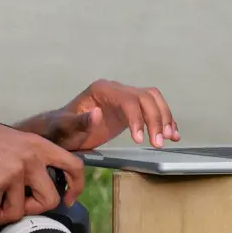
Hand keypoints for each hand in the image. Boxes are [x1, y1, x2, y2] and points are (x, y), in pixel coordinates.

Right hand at [0, 119, 85, 225]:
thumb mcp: (9, 140)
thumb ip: (27, 156)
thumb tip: (35, 181)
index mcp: (36, 145)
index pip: (74, 165)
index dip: (75, 187)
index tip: (67, 200)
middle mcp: (30, 157)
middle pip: (49, 199)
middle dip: (30, 210)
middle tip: (11, 207)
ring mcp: (13, 171)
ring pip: (19, 212)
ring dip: (0, 216)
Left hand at [18, 80, 179, 150]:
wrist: (59, 133)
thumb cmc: (60, 130)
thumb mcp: (65, 129)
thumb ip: (80, 121)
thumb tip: (97, 112)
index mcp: (101, 90)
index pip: (128, 100)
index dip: (138, 118)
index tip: (140, 140)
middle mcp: (115, 90)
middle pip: (145, 98)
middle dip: (155, 119)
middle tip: (158, 143)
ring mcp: (123, 98)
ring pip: (153, 100)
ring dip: (164, 118)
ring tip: (169, 139)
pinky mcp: (129, 110)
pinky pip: (152, 109)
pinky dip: (164, 120)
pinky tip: (172, 134)